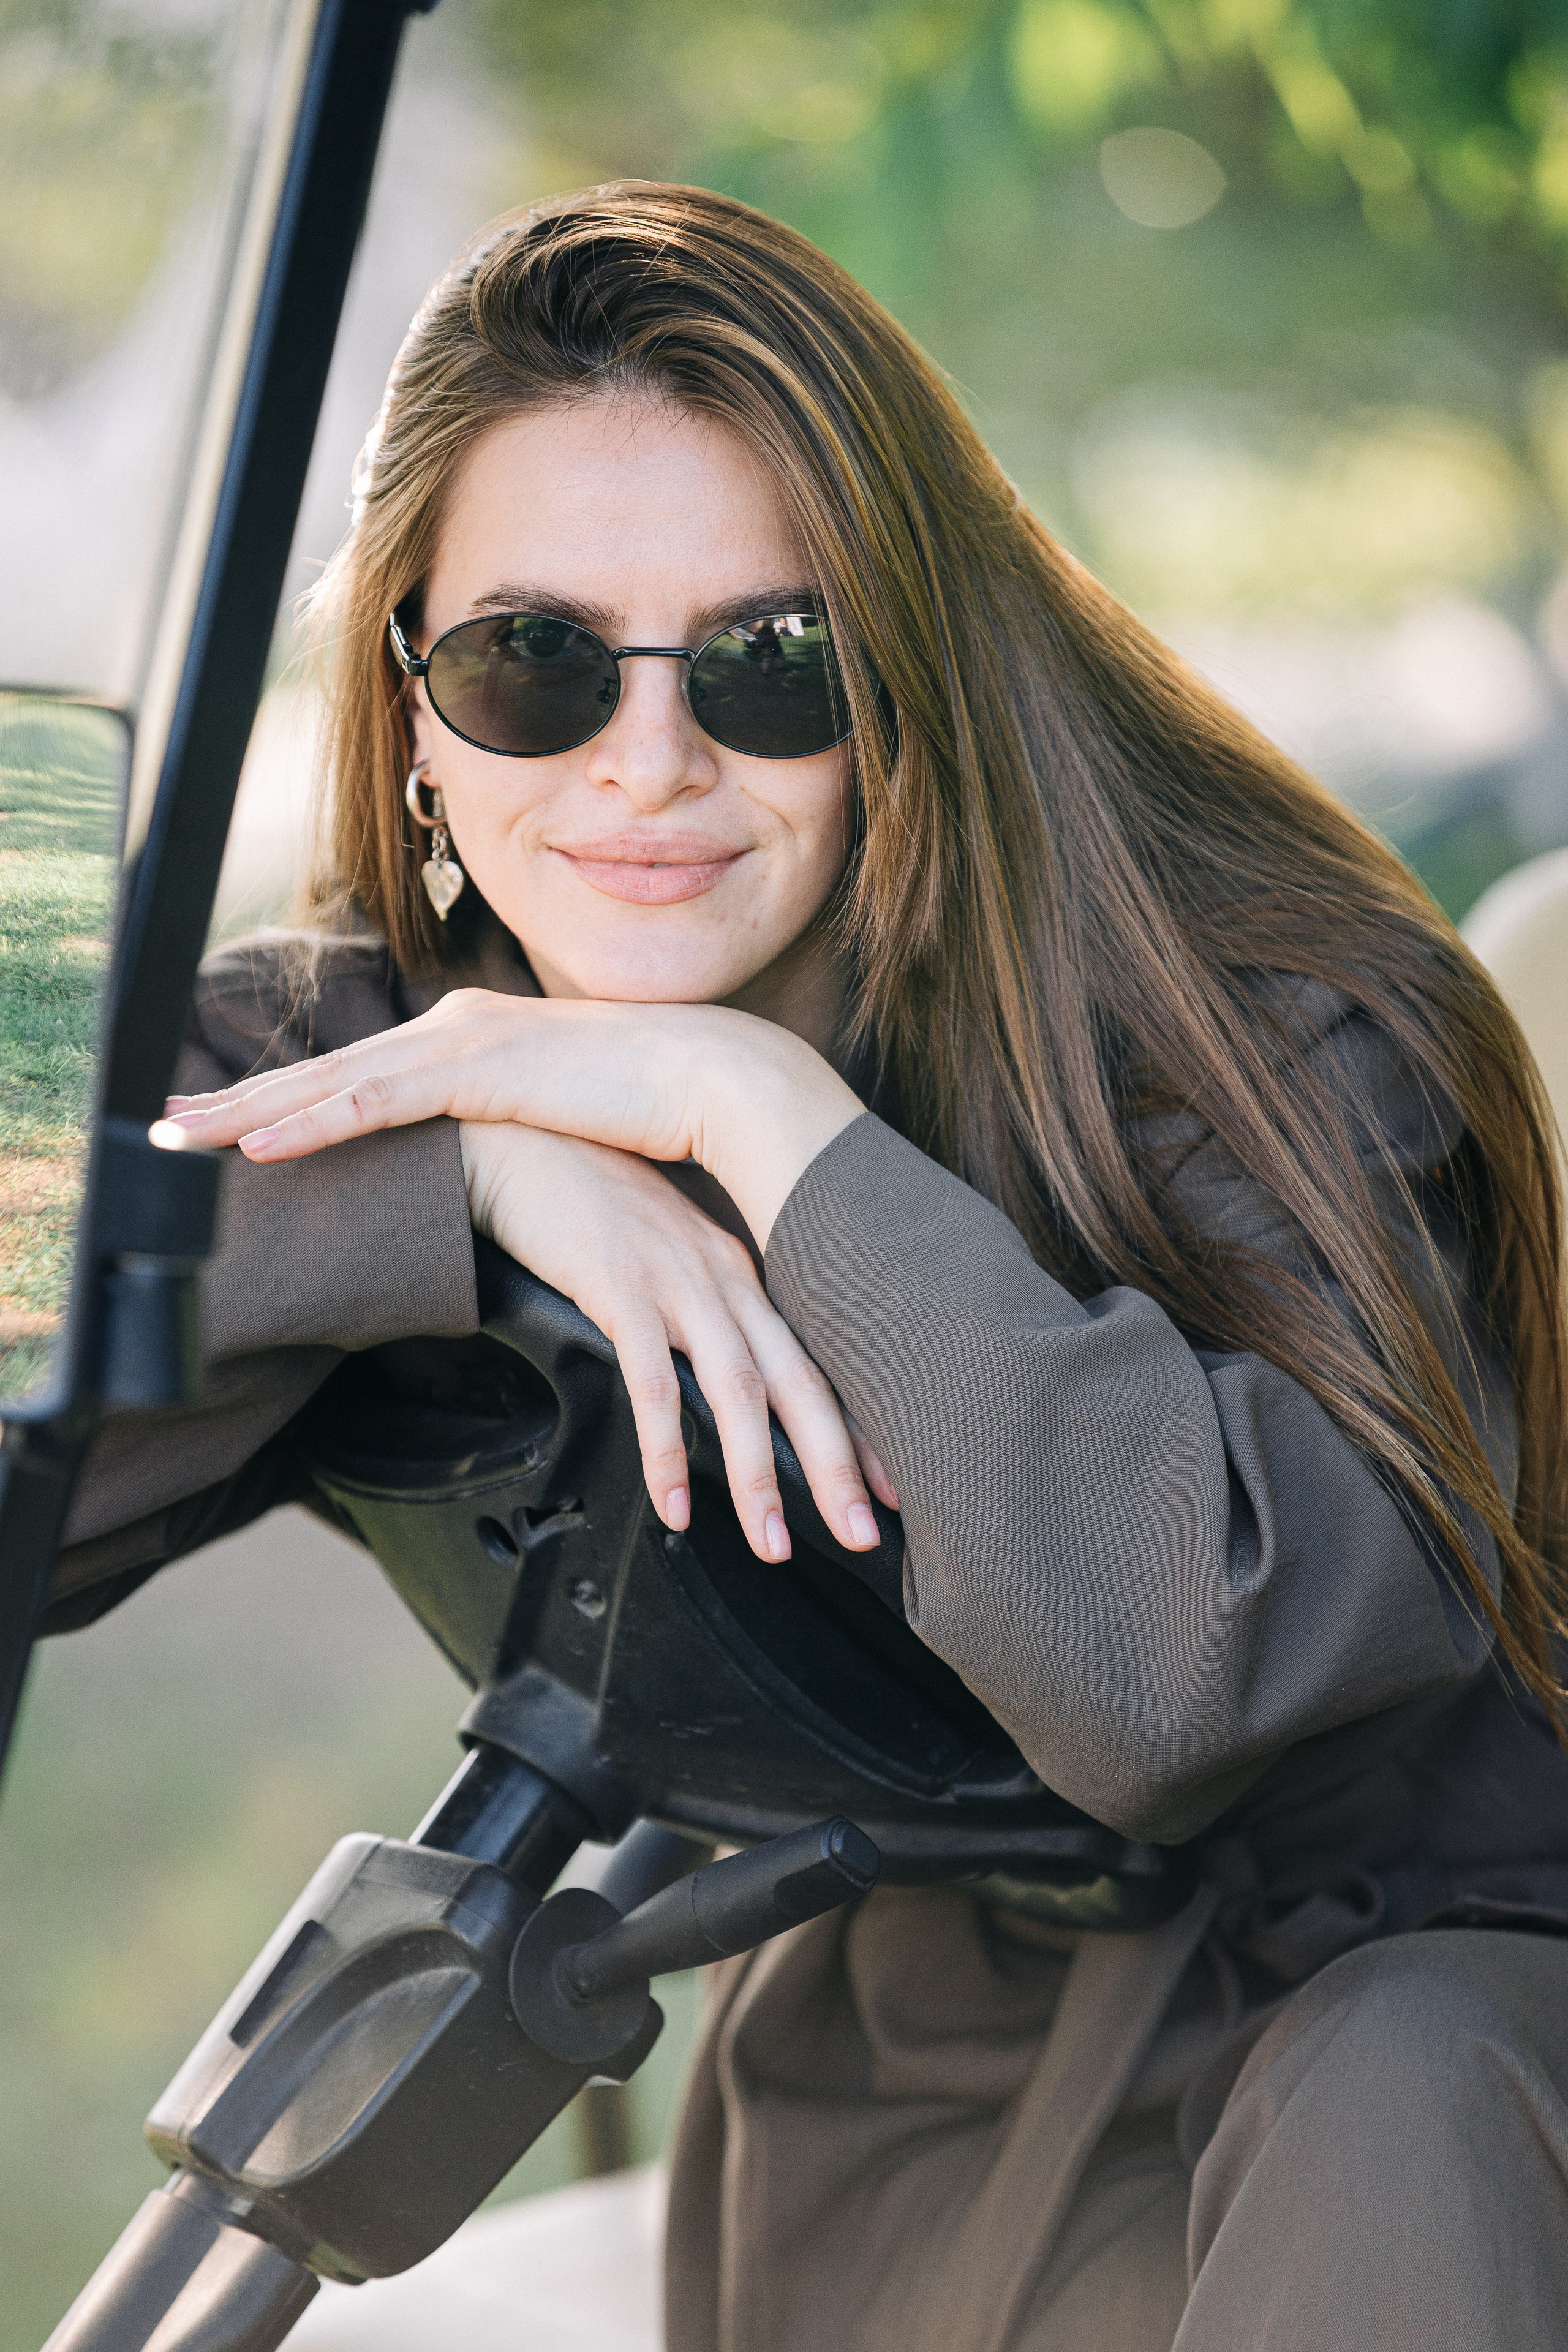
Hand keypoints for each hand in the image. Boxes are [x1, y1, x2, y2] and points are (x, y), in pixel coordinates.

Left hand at [155, 990, 861, 1250]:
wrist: (710, 1076)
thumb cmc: (648, 1105)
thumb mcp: (558, 1116)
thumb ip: (511, 1129)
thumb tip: (494, 1167)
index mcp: (465, 1039)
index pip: (354, 1073)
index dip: (281, 1096)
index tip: (221, 1122)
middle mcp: (448, 1028)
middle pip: (320, 1071)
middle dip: (234, 1100)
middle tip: (159, 1124)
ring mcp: (458, 1044)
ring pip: (327, 1083)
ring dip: (246, 1114)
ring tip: (177, 1137)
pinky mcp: (475, 1072)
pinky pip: (373, 1103)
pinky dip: (310, 1124)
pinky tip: (256, 1146)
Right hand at [459, 1121, 895, 1560]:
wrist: (518, 1140)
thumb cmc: (585, 1201)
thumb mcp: (661, 1254)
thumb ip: (696, 1309)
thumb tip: (718, 1380)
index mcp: (739, 1272)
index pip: (815, 1359)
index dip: (855, 1426)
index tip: (887, 1487)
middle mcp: (724, 1278)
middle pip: (797, 1382)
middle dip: (836, 1464)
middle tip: (863, 1534)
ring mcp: (675, 1282)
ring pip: (737, 1391)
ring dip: (759, 1475)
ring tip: (774, 1544)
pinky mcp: (619, 1289)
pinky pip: (651, 1384)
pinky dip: (666, 1450)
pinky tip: (674, 1503)